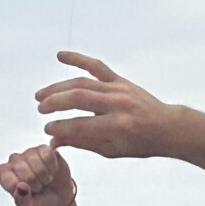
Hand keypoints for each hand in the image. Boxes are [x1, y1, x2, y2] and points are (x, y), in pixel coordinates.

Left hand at [0, 142, 75, 205]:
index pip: (8, 178)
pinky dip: (52, 167)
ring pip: (36, 162)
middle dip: (35, 184)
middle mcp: (14, 160)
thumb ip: (21, 202)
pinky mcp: (44, 148)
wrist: (57, 198)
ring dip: (44, 176)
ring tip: (44, 180)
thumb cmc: (38, 202)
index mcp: (3, 174)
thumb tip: (21, 187)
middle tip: (38, 187)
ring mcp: (29, 152)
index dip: (21, 188)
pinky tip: (51, 171)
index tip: (26, 193)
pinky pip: (48, 155)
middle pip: (23, 170)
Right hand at [35, 51, 172, 157]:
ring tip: (41, 95)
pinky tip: (60, 55)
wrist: (164, 126)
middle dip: (55, 103)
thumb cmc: (137, 143)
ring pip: (82, 82)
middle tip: (40, 109)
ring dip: (59, 87)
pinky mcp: (119, 80)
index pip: (80, 125)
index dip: (60, 128)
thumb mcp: (110, 150)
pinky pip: (96, 66)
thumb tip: (54, 141)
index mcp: (117, 127)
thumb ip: (81, 143)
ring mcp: (118, 89)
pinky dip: (78, 59)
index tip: (47, 130)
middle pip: (79, 98)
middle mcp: (117, 105)